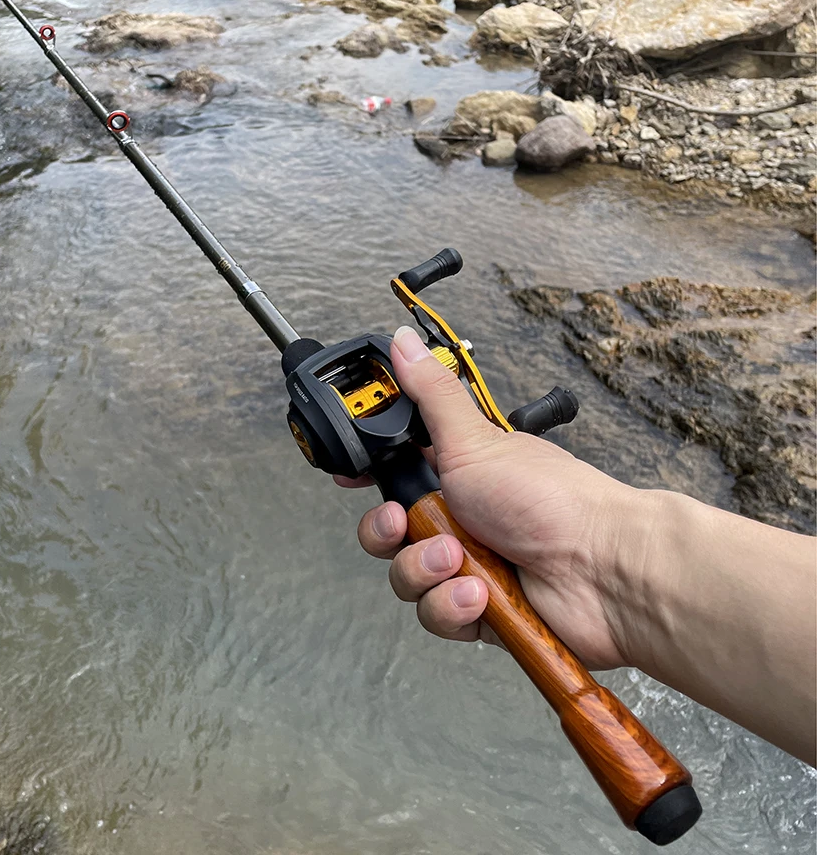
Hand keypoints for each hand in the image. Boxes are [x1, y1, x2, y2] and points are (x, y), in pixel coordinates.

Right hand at [341, 325, 649, 669]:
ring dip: (425, 570)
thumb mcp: (475, 440)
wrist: (603, 573)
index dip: (368, 475)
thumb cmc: (551, 501)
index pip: (395, 470)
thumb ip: (431, 394)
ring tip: (460, 561)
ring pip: (407, 575)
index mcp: (458, 472)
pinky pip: (436, 613)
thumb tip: (405, 343)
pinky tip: (479, 595)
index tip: (351, 476)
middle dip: (388, 531)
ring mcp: (469, 565)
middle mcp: (460, 517)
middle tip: (406, 523)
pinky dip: (452, 605)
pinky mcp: (479, 610)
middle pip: (389, 530)